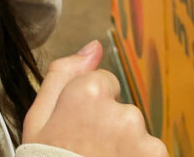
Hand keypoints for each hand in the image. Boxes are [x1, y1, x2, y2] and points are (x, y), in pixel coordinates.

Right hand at [23, 41, 167, 156]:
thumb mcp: (38, 114)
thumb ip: (63, 72)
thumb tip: (92, 47)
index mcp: (87, 91)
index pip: (102, 80)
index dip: (88, 103)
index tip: (77, 123)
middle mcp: (119, 108)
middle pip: (120, 106)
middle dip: (108, 123)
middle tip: (88, 147)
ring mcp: (141, 136)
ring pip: (136, 130)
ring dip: (125, 143)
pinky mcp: (155, 156)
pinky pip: (151, 151)